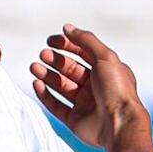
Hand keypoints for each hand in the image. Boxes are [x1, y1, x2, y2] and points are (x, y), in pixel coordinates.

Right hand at [30, 24, 144, 148]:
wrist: (118, 123)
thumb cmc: (117, 90)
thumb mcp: (105, 57)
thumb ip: (86, 40)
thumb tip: (67, 28)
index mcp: (106, 71)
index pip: (83, 53)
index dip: (67, 45)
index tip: (51, 41)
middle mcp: (95, 86)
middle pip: (70, 69)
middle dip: (55, 61)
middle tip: (42, 55)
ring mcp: (85, 103)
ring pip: (61, 86)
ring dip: (46, 75)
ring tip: (34, 67)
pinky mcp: (75, 119)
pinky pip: (56, 105)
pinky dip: (45, 94)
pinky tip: (37, 84)